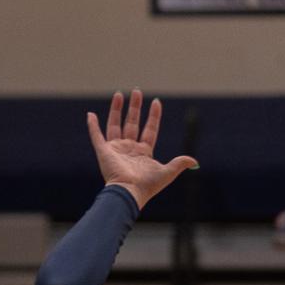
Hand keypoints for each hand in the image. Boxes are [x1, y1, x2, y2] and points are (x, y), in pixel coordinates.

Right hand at [85, 89, 198, 208]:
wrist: (129, 192)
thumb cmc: (148, 186)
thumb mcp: (167, 173)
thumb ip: (179, 164)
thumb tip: (195, 161)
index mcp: (144, 152)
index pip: (150, 129)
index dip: (153, 116)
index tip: (156, 102)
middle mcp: (130, 148)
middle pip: (133, 123)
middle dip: (135, 107)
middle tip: (137, 91)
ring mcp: (116, 149)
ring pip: (115, 124)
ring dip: (117, 109)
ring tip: (119, 94)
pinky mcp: (103, 151)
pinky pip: (96, 136)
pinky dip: (92, 125)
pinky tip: (90, 114)